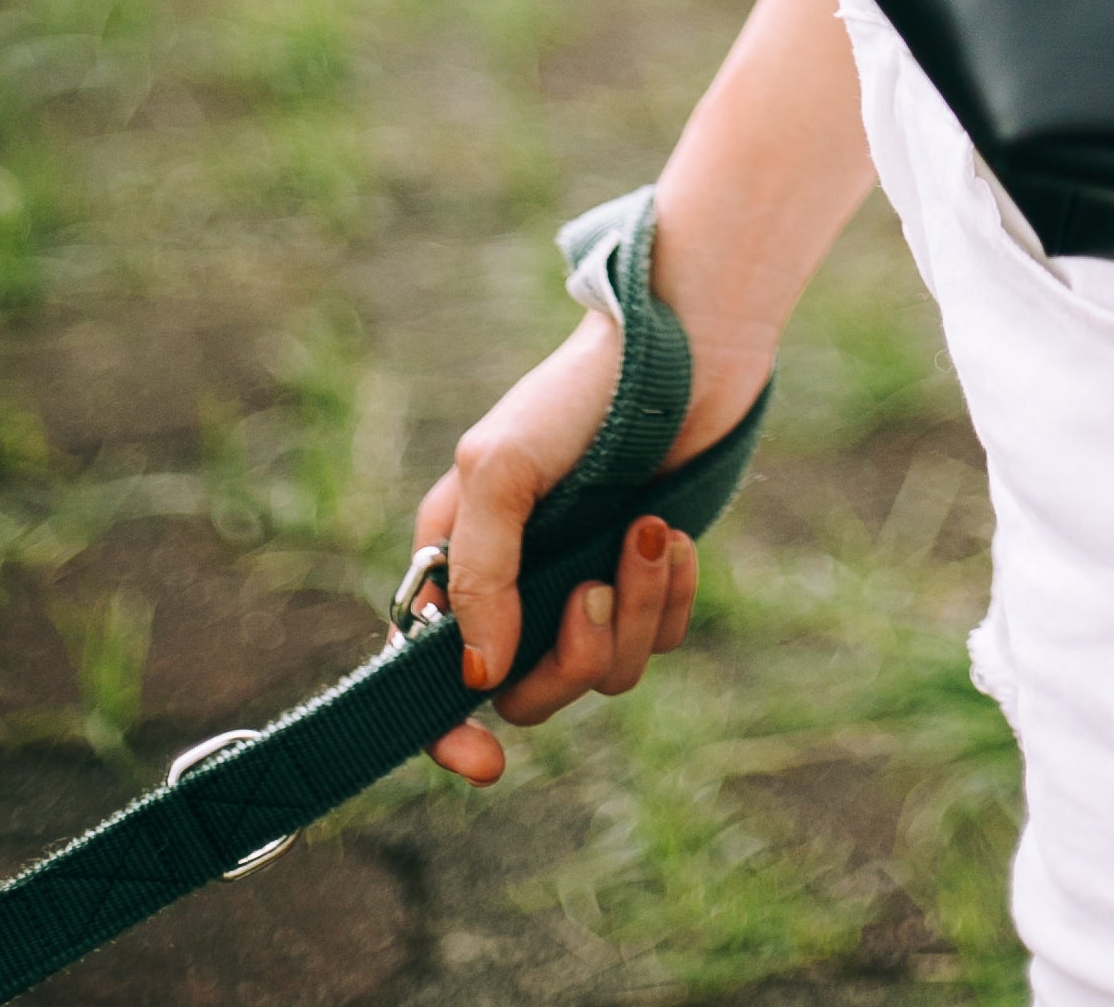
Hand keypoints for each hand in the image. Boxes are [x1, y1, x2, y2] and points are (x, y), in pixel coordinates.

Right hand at [410, 313, 710, 786]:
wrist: (682, 350)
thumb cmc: (577, 398)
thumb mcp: (502, 470)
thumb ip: (484, 577)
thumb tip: (479, 681)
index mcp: (459, 561)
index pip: (431, 677)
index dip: (446, 732)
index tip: (485, 763)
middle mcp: (516, 586)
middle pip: (527, 692)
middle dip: (568, 656)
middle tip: (593, 588)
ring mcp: (582, 584)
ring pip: (600, 671)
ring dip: (630, 613)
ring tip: (646, 534)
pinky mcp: (643, 580)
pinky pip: (656, 639)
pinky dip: (667, 597)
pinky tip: (671, 538)